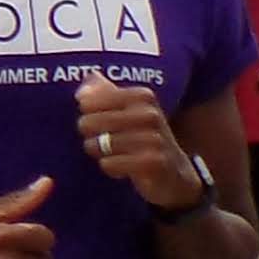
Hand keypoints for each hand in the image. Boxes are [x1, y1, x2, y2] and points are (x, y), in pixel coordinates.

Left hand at [73, 75, 204, 211]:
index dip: (86, 113)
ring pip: (99, 144)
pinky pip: (109, 163)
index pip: (88, 101)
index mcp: (142, 96)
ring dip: (99, 152)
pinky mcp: (153, 162)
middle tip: (103, 139)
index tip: (97, 117)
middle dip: (89, 134)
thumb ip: (102, 92)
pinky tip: (123, 167)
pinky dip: (110, 167)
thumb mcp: (126, 109)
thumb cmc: (142, 136)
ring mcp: (154, 139)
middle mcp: (150, 114)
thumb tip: (85, 86)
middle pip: (88, 122)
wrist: (174, 171)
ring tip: (112, 153)